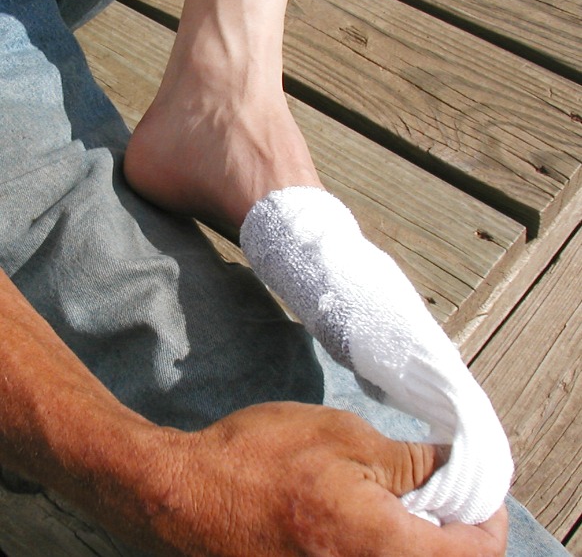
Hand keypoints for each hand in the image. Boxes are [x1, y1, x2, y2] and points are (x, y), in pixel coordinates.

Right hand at [137, 402, 507, 555]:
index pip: (475, 553)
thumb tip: (455, 466)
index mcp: (384, 550)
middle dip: (453, 528)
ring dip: (416, 538)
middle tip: (437, 485)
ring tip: (398, 495)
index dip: (488, 516)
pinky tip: (364, 513)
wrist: (190, 493)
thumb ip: (413, 461)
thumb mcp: (346, 437)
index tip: (478, 484)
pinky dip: (382, 545)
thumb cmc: (264, 457)